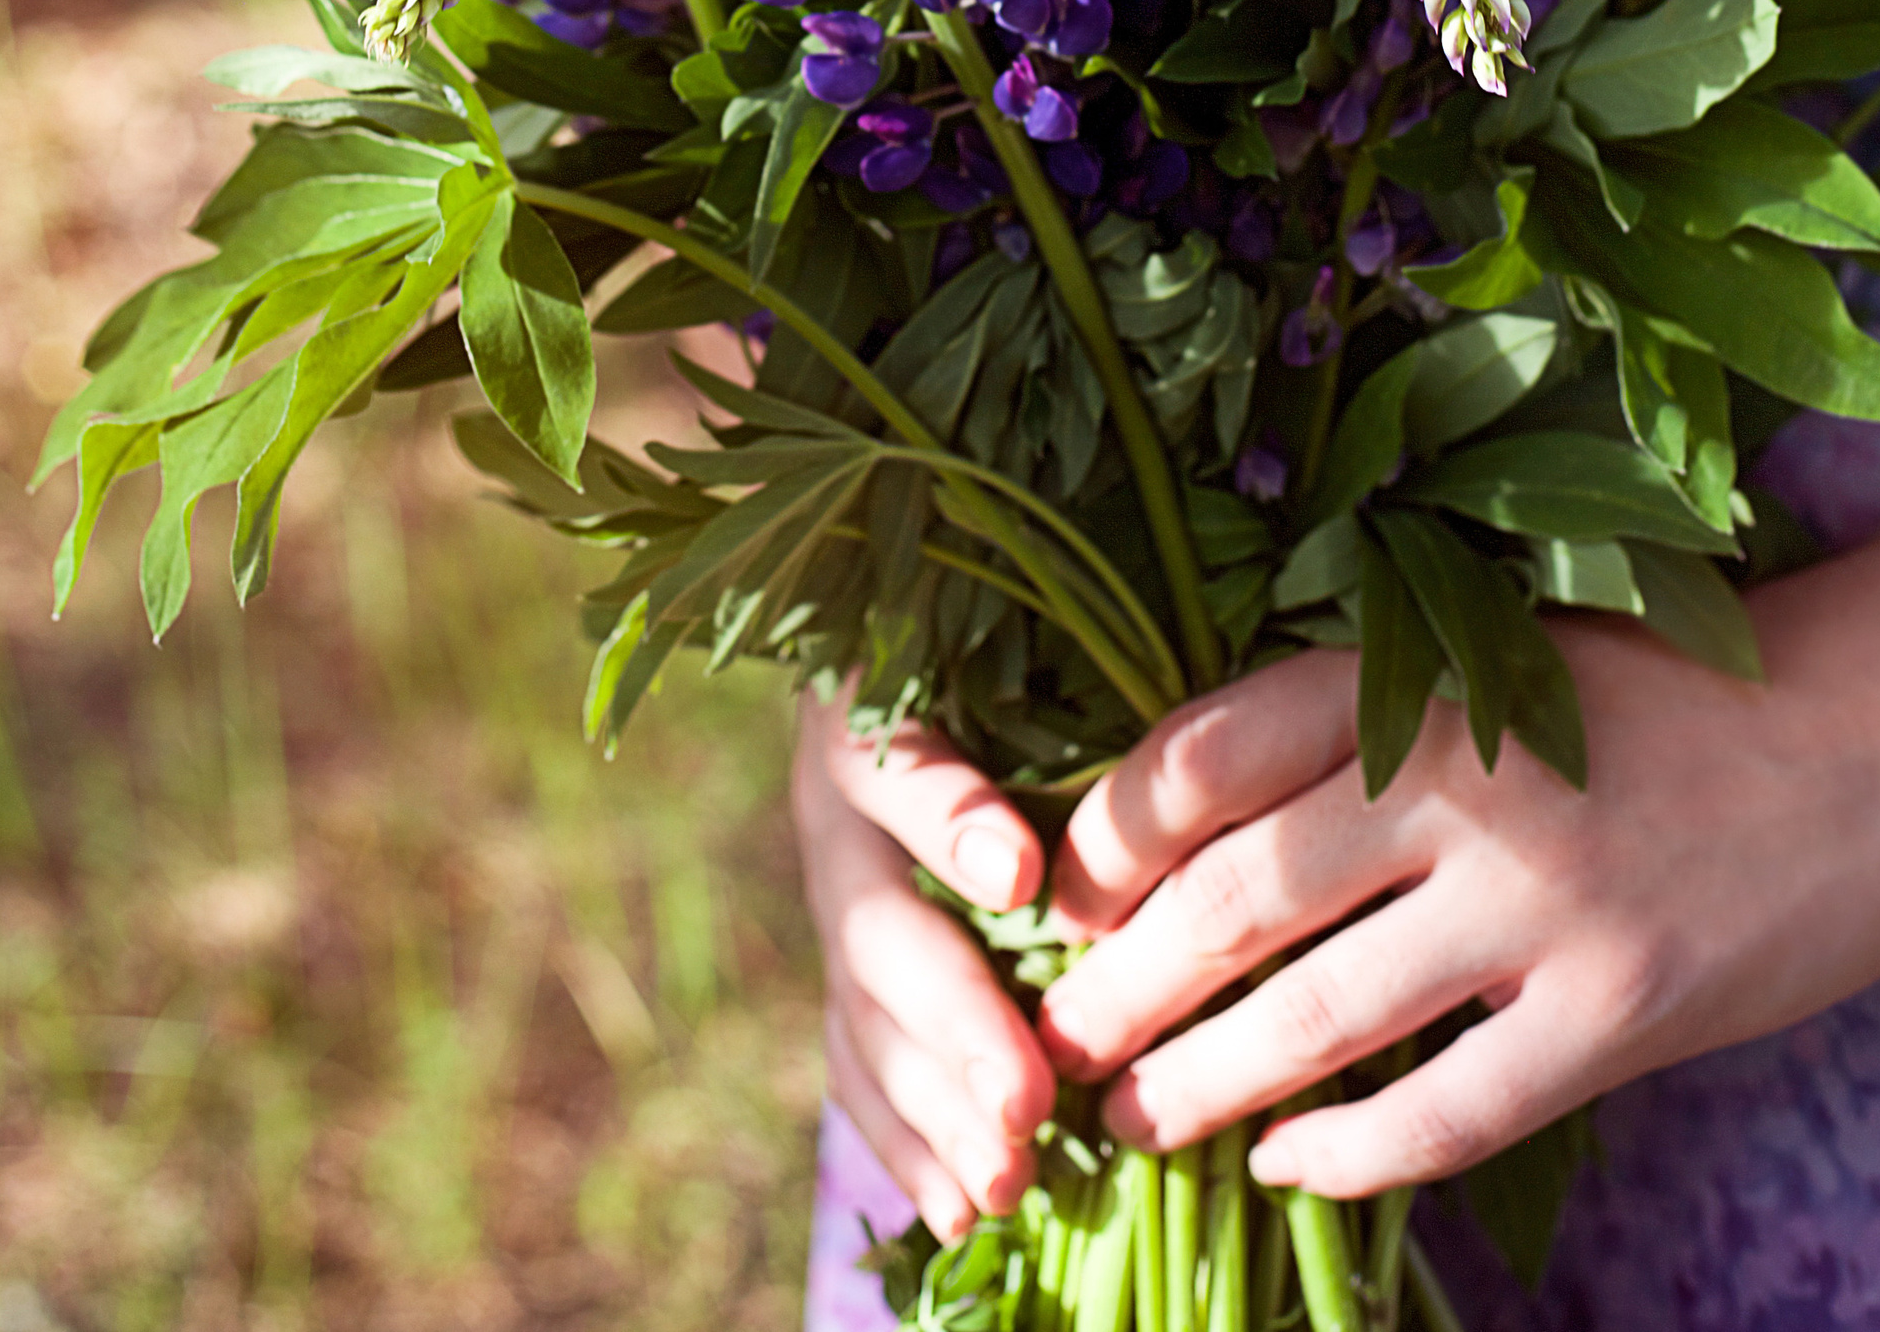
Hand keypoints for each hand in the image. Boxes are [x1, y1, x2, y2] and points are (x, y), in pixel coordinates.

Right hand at [791, 692, 1057, 1240]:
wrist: (894, 686)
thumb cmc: (978, 664)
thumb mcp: (1001, 663)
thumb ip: (1027, 722)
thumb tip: (1048, 838)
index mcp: (866, 723)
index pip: (902, 767)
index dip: (953, 821)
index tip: (1022, 871)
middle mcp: (834, 826)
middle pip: (881, 931)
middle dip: (955, 1026)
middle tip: (1025, 1104)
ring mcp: (832, 913)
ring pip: (864, 1024)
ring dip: (933, 1113)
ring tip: (1003, 1186)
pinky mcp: (844, 985)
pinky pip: (858, 1073)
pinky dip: (905, 1150)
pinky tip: (956, 1216)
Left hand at [1038, 372, 1879, 1202]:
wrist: (1874, 731)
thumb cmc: (1668, 689)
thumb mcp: (1497, 660)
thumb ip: (1365, 725)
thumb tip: (1194, 819)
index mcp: (1419, 679)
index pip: (1207, 754)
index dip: (1108, 835)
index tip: (1051, 899)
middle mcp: (1462, 786)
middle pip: (1235, 897)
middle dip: (1121, 983)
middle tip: (1051, 1039)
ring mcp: (1540, 905)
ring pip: (1319, 1017)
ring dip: (1205, 1083)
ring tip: (1130, 1121)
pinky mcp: (1615, 1011)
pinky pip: (1448, 1109)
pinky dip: (1351, 1153)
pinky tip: (1291, 1168)